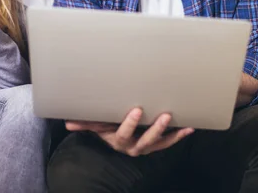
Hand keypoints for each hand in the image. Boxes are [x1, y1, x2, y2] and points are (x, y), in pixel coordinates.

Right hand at [65, 108, 193, 156]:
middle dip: (156, 129)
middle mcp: (132, 146)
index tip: (137, 110)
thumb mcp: (95, 125)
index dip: (130, 124)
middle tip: (165, 115)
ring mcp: (145, 146)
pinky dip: (178, 136)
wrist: (115, 139)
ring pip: (159, 143)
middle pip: (145, 141)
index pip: (123, 134)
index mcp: (117, 140)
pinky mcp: (155, 144)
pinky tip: (189, 128)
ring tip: (183, 125)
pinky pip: (168, 142)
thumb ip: (84, 123)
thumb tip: (68, 123)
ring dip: (171, 134)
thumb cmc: (105, 127)